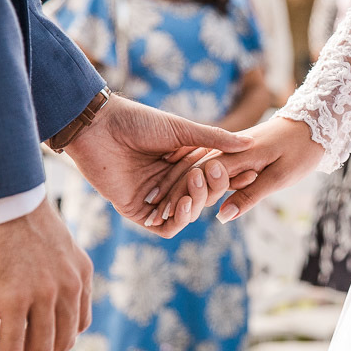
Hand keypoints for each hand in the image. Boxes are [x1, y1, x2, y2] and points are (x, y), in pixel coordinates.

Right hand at [0, 199, 92, 350]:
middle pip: (62, 343)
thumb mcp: (56, 243)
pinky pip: (11, 346)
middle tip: (14, 350)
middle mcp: (69, 288)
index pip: (80, 324)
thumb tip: (41, 291)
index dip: (58, 338)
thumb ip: (59, 269)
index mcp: (82, 274)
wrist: (3, 195)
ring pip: (38, 349)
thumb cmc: (20, 214)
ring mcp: (44, 295)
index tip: (36, 337)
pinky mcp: (14, 299)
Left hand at [63, 95, 253, 237]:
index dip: (232, 178)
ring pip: (187, 215)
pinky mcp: (137, 211)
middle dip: (211, 189)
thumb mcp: (182, 130)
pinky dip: (177, 221)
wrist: (99, 126)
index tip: (251, 173)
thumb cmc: (138, 121)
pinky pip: (164, 228)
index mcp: (185, 163)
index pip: (215, 179)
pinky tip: (182, 206)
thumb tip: (251, 142)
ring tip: (193, 187)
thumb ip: (215, 140)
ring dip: (196, 204)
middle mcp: (172, 182)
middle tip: (206, 172)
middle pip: (204, 199)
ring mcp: (156, 198)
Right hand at [148, 114, 325, 224]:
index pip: (198, 178)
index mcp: (235, 155)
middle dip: (170, 194)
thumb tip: (222, 216)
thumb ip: (249, 195)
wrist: (314, 123)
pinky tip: (181, 184)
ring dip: (175, 185)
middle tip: (151, 217)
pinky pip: (206, 161)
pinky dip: (190, 174)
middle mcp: (226, 149)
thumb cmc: (301, 151)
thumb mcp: (279, 176)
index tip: (161, 217)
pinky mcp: (234, 149)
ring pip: (195, 167)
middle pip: (190, 173)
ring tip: (157, 205)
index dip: (179, 198)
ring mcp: (229, 147)